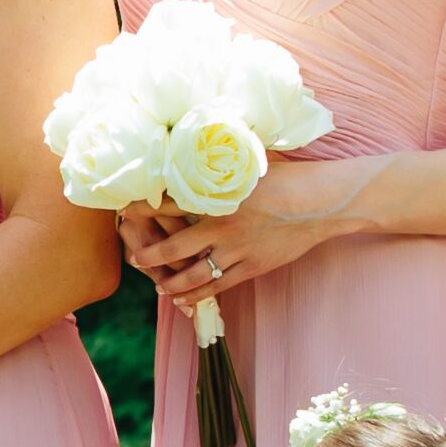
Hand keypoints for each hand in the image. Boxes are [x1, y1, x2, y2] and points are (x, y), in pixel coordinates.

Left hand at [125, 159, 376, 306]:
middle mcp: (221, 227)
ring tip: (156, 285)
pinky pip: (218, 287)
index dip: (142, 208)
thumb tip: (200, 146)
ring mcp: (236, 251)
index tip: (124, 211)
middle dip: (149, 255)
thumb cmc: (287, 178)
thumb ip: (222, 166)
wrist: (320, 202)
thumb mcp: (249, 165)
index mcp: (217, 198)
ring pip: (193, 274)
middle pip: (173, 248)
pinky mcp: (251, 268)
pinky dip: (198, 295)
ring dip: (170, 282)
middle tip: (134, 257)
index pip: (168, 203)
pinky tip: (183, 300)